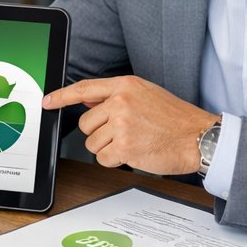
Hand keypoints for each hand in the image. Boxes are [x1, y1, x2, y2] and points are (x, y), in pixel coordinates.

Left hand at [42, 76, 216, 173]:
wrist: (198, 137)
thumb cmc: (175, 118)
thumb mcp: (146, 94)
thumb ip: (116, 96)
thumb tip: (88, 99)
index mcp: (125, 86)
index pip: (84, 89)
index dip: (61, 96)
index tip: (48, 101)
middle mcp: (121, 102)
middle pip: (86, 124)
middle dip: (100, 133)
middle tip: (125, 133)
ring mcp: (122, 124)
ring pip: (93, 143)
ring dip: (109, 148)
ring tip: (134, 142)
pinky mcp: (124, 146)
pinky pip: (103, 158)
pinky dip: (115, 161)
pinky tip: (134, 153)